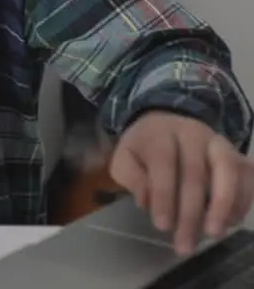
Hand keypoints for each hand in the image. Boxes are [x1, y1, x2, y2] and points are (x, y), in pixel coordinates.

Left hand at [110, 110, 253, 254]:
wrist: (166, 122)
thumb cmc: (144, 148)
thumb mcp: (124, 158)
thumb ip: (131, 177)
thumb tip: (146, 202)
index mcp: (160, 134)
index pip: (163, 163)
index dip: (163, 196)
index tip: (162, 226)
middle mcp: (193, 135)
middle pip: (195, 173)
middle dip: (191, 212)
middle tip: (186, 242)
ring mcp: (218, 143)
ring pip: (228, 171)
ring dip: (224, 206)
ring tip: (214, 233)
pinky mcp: (236, 154)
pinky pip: (247, 176)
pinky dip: (241, 200)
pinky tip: (230, 222)